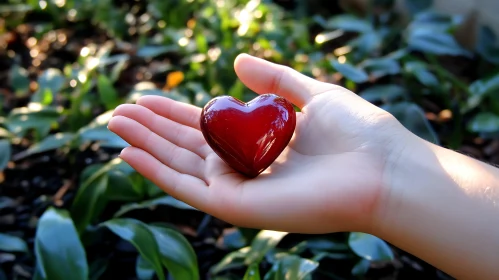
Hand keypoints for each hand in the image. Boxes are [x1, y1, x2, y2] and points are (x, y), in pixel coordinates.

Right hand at [108, 53, 404, 232]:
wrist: (382, 170)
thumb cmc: (357, 132)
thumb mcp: (309, 93)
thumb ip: (272, 79)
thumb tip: (235, 61)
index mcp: (259, 143)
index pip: (206, 126)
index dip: (174, 112)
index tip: (146, 98)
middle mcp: (244, 167)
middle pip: (186, 146)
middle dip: (151, 129)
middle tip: (116, 112)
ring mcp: (239, 188)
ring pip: (179, 165)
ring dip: (145, 145)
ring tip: (114, 124)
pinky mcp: (236, 206)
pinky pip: (187, 187)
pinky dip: (155, 170)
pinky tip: (128, 151)